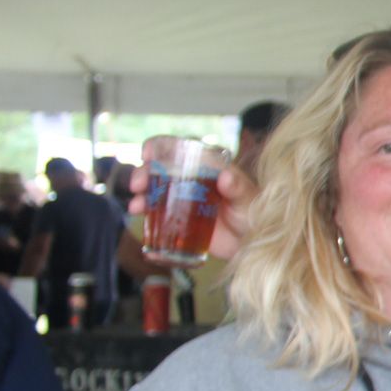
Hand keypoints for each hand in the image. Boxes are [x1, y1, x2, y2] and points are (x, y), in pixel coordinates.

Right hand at [131, 144, 256, 261]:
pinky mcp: (179, 220)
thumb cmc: (253, 214)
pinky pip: (157, 215)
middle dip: (144, 173)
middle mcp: (192, 181)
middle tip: (138, 184)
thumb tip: (225, 176)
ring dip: (141, 195)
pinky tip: (139, 217)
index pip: (182, 150)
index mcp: (208, 168)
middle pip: (162, 170)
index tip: (148, 152)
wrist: (251, 242)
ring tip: (136, 206)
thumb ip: (238, 187)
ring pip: (155, 191)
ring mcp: (183, 201)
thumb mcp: (248, 198)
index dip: (162, 147)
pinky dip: (145, 215)